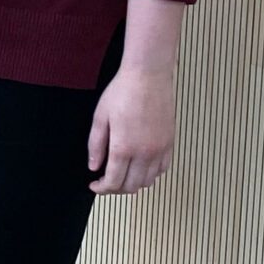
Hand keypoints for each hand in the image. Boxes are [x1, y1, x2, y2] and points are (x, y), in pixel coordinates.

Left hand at [86, 66, 175, 194]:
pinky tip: (141, 166)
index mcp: (123, 147)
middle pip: (131, 187)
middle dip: (116, 189)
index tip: (94, 185)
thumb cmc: (123, 91)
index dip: (102, 189)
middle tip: (106, 181)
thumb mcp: (100, 116)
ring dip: (134, 183)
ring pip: (148, 181)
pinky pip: (162, 169)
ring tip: (122, 173)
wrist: (148, 75)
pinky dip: (151, 174)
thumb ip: (96, 145)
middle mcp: (144, 153)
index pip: (113, 182)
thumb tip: (94, 166)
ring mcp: (159, 149)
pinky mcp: (169, 143)